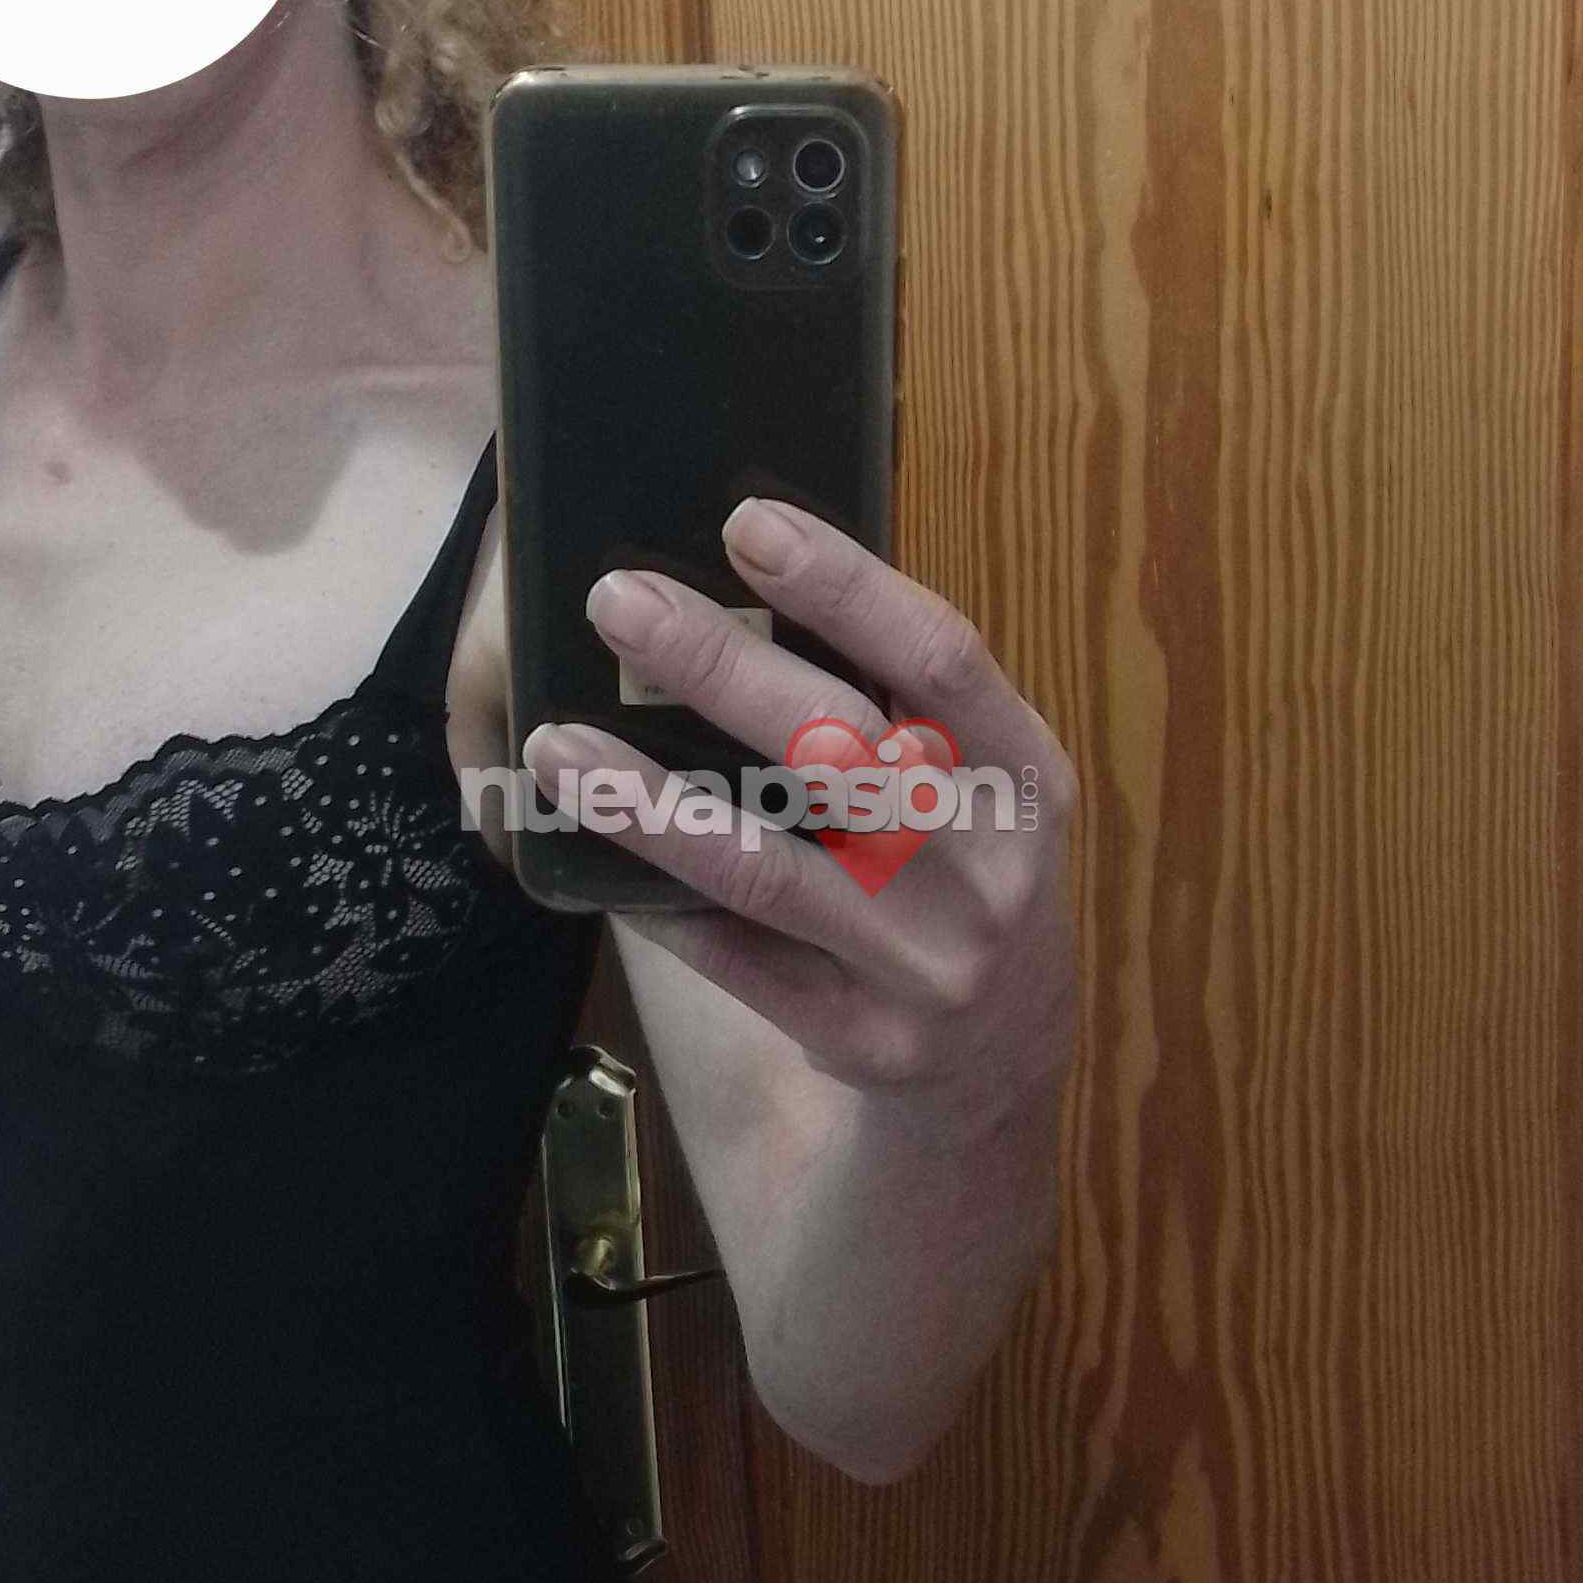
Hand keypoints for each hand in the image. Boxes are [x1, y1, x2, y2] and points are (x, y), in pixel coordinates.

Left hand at [521, 497, 1077, 1124]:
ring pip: (767, 868)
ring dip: (649, 800)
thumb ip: (896, 707)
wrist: (1000, 1061)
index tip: (747, 522)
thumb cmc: (956, 877)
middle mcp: (988, 870)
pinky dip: (656, 899)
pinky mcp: (862, 1039)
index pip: (941, 656)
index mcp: (1024, 776)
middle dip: (717, 664)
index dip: (846, 584)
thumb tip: (745, 584)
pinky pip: (735, 960)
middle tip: (618, 601)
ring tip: (557, 742)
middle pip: (839, 748)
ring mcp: (927, 964)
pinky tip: (590, 848)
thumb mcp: (973, 787)